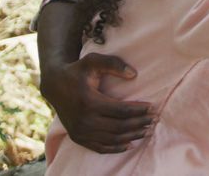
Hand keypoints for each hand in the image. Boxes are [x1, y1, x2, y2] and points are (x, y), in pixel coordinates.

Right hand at [40, 52, 155, 153]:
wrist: (54, 85)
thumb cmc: (77, 71)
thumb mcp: (93, 61)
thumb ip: (113, 64)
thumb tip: (134, 74)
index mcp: (89, 101)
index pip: (121, 110)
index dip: (139, 110)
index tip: (152, 108)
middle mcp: (84, 120)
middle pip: (119, 127)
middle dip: (139, 124)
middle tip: (154, 120)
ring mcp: (80, 131)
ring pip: (112, 139)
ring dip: (132, 136)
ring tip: (147, 131)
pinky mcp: (77, 137)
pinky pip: (99, 147)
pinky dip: (116, 148)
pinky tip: (130, 144)